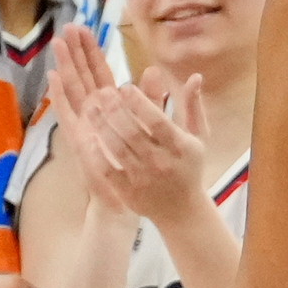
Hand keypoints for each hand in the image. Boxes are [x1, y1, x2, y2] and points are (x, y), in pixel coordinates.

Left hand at [70, 65, 211, 232]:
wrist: (182, 211)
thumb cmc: (189, 167)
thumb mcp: (198, 137)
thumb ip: (193, 105)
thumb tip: (194, 76)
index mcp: (182, 147)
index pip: (157, 121)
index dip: (140, 102)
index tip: (126, 87)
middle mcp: (163, 162)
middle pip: (133, 132)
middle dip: (115, 109)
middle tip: (103, 92)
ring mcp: (144, 178)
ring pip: (118, 148)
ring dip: (102, 126)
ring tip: (91, 108)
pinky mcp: (129, 191)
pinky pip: (108, 170)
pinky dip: (97, 154)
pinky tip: (89, 137)